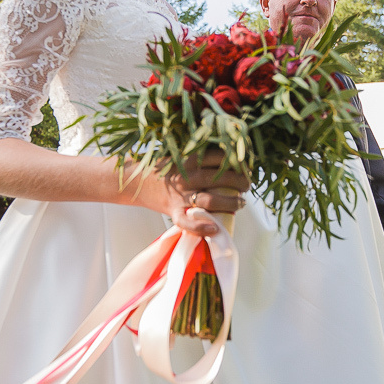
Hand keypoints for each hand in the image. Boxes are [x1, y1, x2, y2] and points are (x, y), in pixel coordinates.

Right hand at [130, 150, 250, 236]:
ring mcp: (180, 195)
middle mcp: (186, 176)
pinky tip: (215, 229)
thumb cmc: (164, 168)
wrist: (136, 181)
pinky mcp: (174, 212)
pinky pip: (188, 223)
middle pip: (221, 178)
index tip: (245, 165)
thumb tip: (231, 155)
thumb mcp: (181, 154)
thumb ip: (201, 154)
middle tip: (247, 185)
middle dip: (240, 181)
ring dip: (231, 203)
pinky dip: (202, 228)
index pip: (220, 157)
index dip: (237, 161)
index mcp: (189, 159)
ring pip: (211, 200)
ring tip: (241, 203)